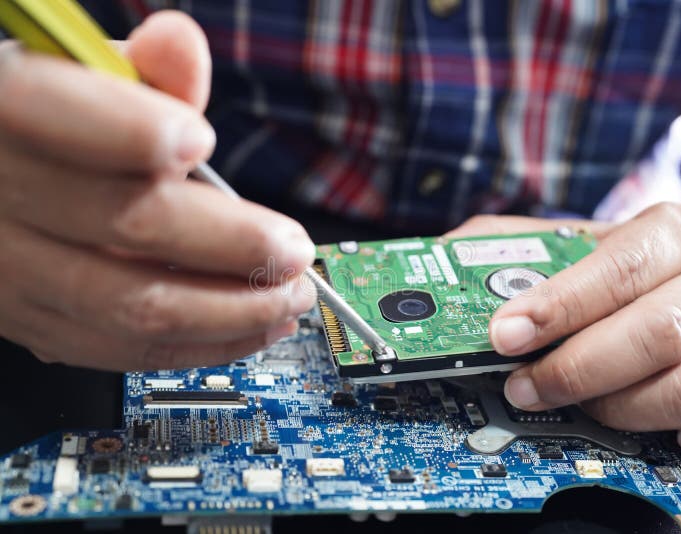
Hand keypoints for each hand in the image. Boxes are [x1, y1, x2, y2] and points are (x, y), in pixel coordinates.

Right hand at [0, 12, 315, 370]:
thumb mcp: (76, 78)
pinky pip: (123, 350)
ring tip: (291, 295)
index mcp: (2, 113)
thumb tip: (181, 47)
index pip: (56, 114)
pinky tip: (252, 327)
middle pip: (127, 223)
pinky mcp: (34, 321)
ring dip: (234, 309)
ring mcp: (13, 270)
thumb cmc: (40, 125)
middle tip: (293, 249)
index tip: (200, 140)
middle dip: (233, 243)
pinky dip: (201, 344)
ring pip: (136, 306)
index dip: (134, 131)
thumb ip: (137, 70)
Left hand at [447, 205, 680, 472]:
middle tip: (524, 386)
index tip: (504, 336)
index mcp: (674, 232)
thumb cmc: (641, 261)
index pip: (616, 271)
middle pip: (657, 333)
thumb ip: (516, 245)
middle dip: (577, 370)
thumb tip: (439, 263)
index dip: (557, 308)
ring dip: (623, 409)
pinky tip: (680, 440)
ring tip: (578, 407)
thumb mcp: (583, 235)